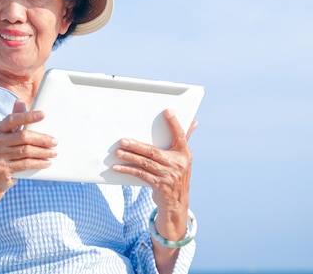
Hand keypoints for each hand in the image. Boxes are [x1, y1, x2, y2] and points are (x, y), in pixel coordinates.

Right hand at [0, 100, 56, 191]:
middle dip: (42, 139)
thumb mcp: (6, 135)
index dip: (28, 116)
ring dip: (43, 152)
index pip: (13, 119)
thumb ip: (15, 119)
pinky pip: (25, 164)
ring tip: (54, 152)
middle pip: (23, 137)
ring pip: (26, 151)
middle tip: (55, 141)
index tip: (43, 114)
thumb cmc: (4, 151)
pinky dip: (38, 163)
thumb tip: (20, 101)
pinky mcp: (2, 170)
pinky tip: (47, 162)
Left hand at [113, 109, 197, 239]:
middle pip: (154, 152)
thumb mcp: (183, 158)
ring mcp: (168, 175)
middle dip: (137, 145)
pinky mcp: (159, 185)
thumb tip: (194, 122)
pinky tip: (118, 167)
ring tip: (118, 151)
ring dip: (130, 157)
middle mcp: (178, 164)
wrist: (177, 202)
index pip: (180, 135)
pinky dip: (128, 170)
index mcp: (185, 154)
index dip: (174, 123)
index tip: (167, 111)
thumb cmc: (178, 174)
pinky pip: (141, 175)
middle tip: (123, 140)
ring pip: (145, 163)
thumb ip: (185, 139)